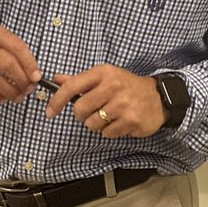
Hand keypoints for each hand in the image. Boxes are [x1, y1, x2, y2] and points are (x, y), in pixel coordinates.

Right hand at [0, 22, 40, 104]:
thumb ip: (11, 50)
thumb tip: (33, 73)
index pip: (16, 46)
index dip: (30, 64)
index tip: (37, 77)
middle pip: (7, 64)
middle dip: (21, 80)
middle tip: (28, 89)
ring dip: (10, 92)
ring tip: (17, 97)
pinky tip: (0, 99)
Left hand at [44, 65, 165, 138]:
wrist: (158, 97)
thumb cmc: (127, 87)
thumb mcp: (106, 77)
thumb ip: (80, 80)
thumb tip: (57, 79)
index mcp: (104, 73)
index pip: (72, 86)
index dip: (57, 100)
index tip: (50, 112)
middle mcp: (113, 86)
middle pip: (80, 109)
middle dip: (83, 115)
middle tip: (94, 111)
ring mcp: (123, 104)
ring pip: (92, 124)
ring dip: (98, 124)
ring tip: (110, 115)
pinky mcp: (131, 120)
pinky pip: (107, 133)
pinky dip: (111, 131)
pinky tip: (121, 121)